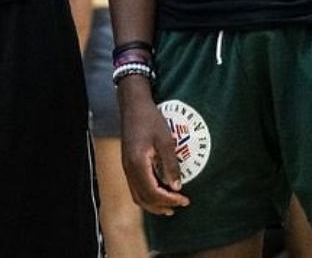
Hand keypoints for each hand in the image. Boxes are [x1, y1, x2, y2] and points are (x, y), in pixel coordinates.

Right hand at [117, 81, 190, 215]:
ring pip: (137, 195)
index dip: (169, 200)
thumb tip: (177, 187)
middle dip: (162, 206)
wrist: (133, 105)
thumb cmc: (150, 119)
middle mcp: (129, 168)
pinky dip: (147, 196)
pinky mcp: (127, 163)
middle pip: (144, 198)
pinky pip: (135, 188)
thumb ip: (171, 165)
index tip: (185, 199)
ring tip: (170, 206)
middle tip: (181, 205)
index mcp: (138, 163)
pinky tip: (158, 192)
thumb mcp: (165, 140)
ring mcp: (126, 167)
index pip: (153, 192)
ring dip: (153, 204)